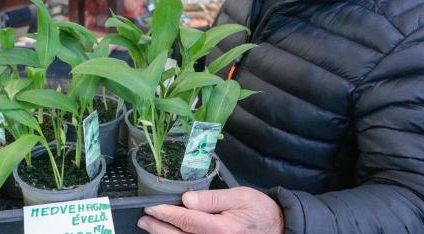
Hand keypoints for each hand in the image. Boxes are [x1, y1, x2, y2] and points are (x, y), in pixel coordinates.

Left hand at [137, 187, 283, 233]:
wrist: (279, 228)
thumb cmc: (260, 211)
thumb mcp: (239, 196)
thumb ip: (211, 198)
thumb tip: (186, 200)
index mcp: (221, 228)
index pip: (185, 220)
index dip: (165, 214)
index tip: (151, 208)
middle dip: (158, 229)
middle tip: (144, 220)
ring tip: (151, 228)